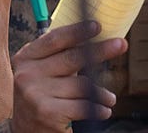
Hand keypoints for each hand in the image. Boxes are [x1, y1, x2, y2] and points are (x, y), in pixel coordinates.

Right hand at [12, 20, 126, 131]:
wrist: (25, 131)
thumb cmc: (40, 97)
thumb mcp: (41, 72)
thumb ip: (57, 56)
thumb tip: (91, 38)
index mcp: (26, 58)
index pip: (55, 39)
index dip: (77, 31)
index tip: (96, 25)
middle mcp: (27, 74)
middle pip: (73, 57)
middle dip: (100, 50)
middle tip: (121, 44)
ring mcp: (36, 93)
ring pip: (82, 85)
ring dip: (102, 93)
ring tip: (109, 98)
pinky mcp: (47, 112)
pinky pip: (84, 106)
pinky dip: (98, 109)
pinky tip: (103, 111)